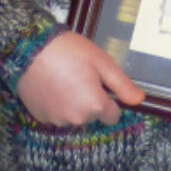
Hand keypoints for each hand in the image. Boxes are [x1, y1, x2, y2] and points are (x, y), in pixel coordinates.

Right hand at [16, 30, 145, 125]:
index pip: (112, 116)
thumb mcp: (102, 62)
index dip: (109, 99)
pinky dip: (57, 104)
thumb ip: (122, 85)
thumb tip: (139, 99)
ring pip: (74, 116)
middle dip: (91, 100)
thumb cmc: (69, 52)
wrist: (30, 50)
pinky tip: (52, 85)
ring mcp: (57, 120)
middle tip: (81, 75)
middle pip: (92, 116)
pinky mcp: (41, 118)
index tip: (100, 84)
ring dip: (73, 103)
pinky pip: (57, 115)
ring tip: (65, 78)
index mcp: (95, 106)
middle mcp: (77, 119)